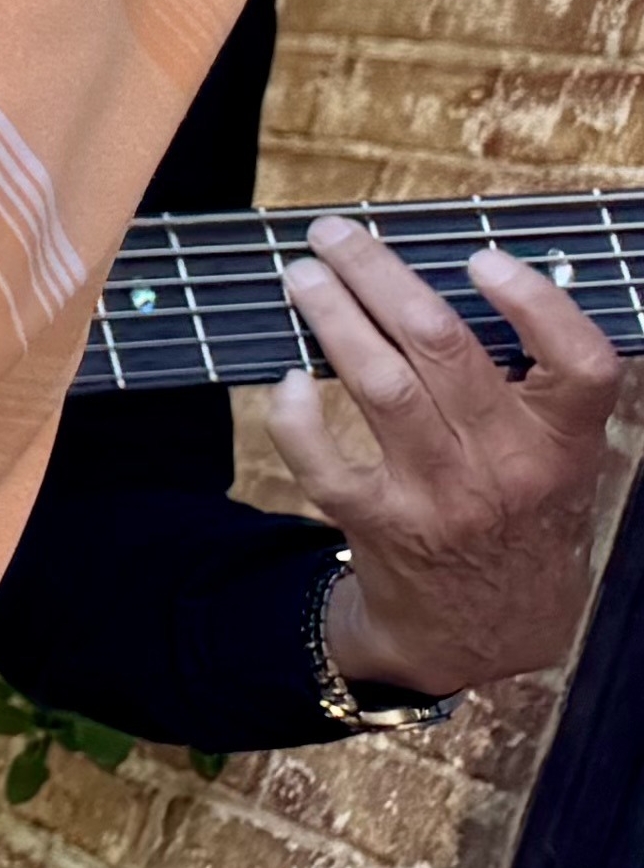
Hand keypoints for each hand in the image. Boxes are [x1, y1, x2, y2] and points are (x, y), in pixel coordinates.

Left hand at [278, 215, 628, 700]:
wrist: (489, 633)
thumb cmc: (521, 517)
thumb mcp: (560, 461)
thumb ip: (538, 387)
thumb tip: (476, 277)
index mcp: (563, 445)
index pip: (580, 364)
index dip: (536, 302)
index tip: (480, 257)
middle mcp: (507, 468)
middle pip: (444, 346)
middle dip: (378, 275)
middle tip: (334, 234)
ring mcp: (440, 498)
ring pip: (380, 384)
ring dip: (332, 317)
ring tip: (303, 276)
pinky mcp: (380, 523)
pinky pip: (322, 457)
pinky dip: (294, 412)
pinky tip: (287, 379)